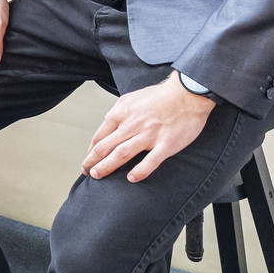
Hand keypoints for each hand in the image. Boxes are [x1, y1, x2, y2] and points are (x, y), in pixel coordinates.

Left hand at [82, 73, 215, 181]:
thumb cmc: (160, 96)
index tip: (87, 159)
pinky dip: (139, 171)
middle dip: (92, 161)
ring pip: (121, 154)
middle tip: (87, 172)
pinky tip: (131, 179)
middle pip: (105, 146)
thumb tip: (109, 126)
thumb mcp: (131, 99)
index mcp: (121, 113)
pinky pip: (150, 161)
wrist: (187, 94)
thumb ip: (119, 113)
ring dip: (107, 166)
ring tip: (98, 175)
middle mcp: (131, 125)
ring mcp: (148, 135)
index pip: (100, 135)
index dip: (90, 150)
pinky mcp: (166, 144)